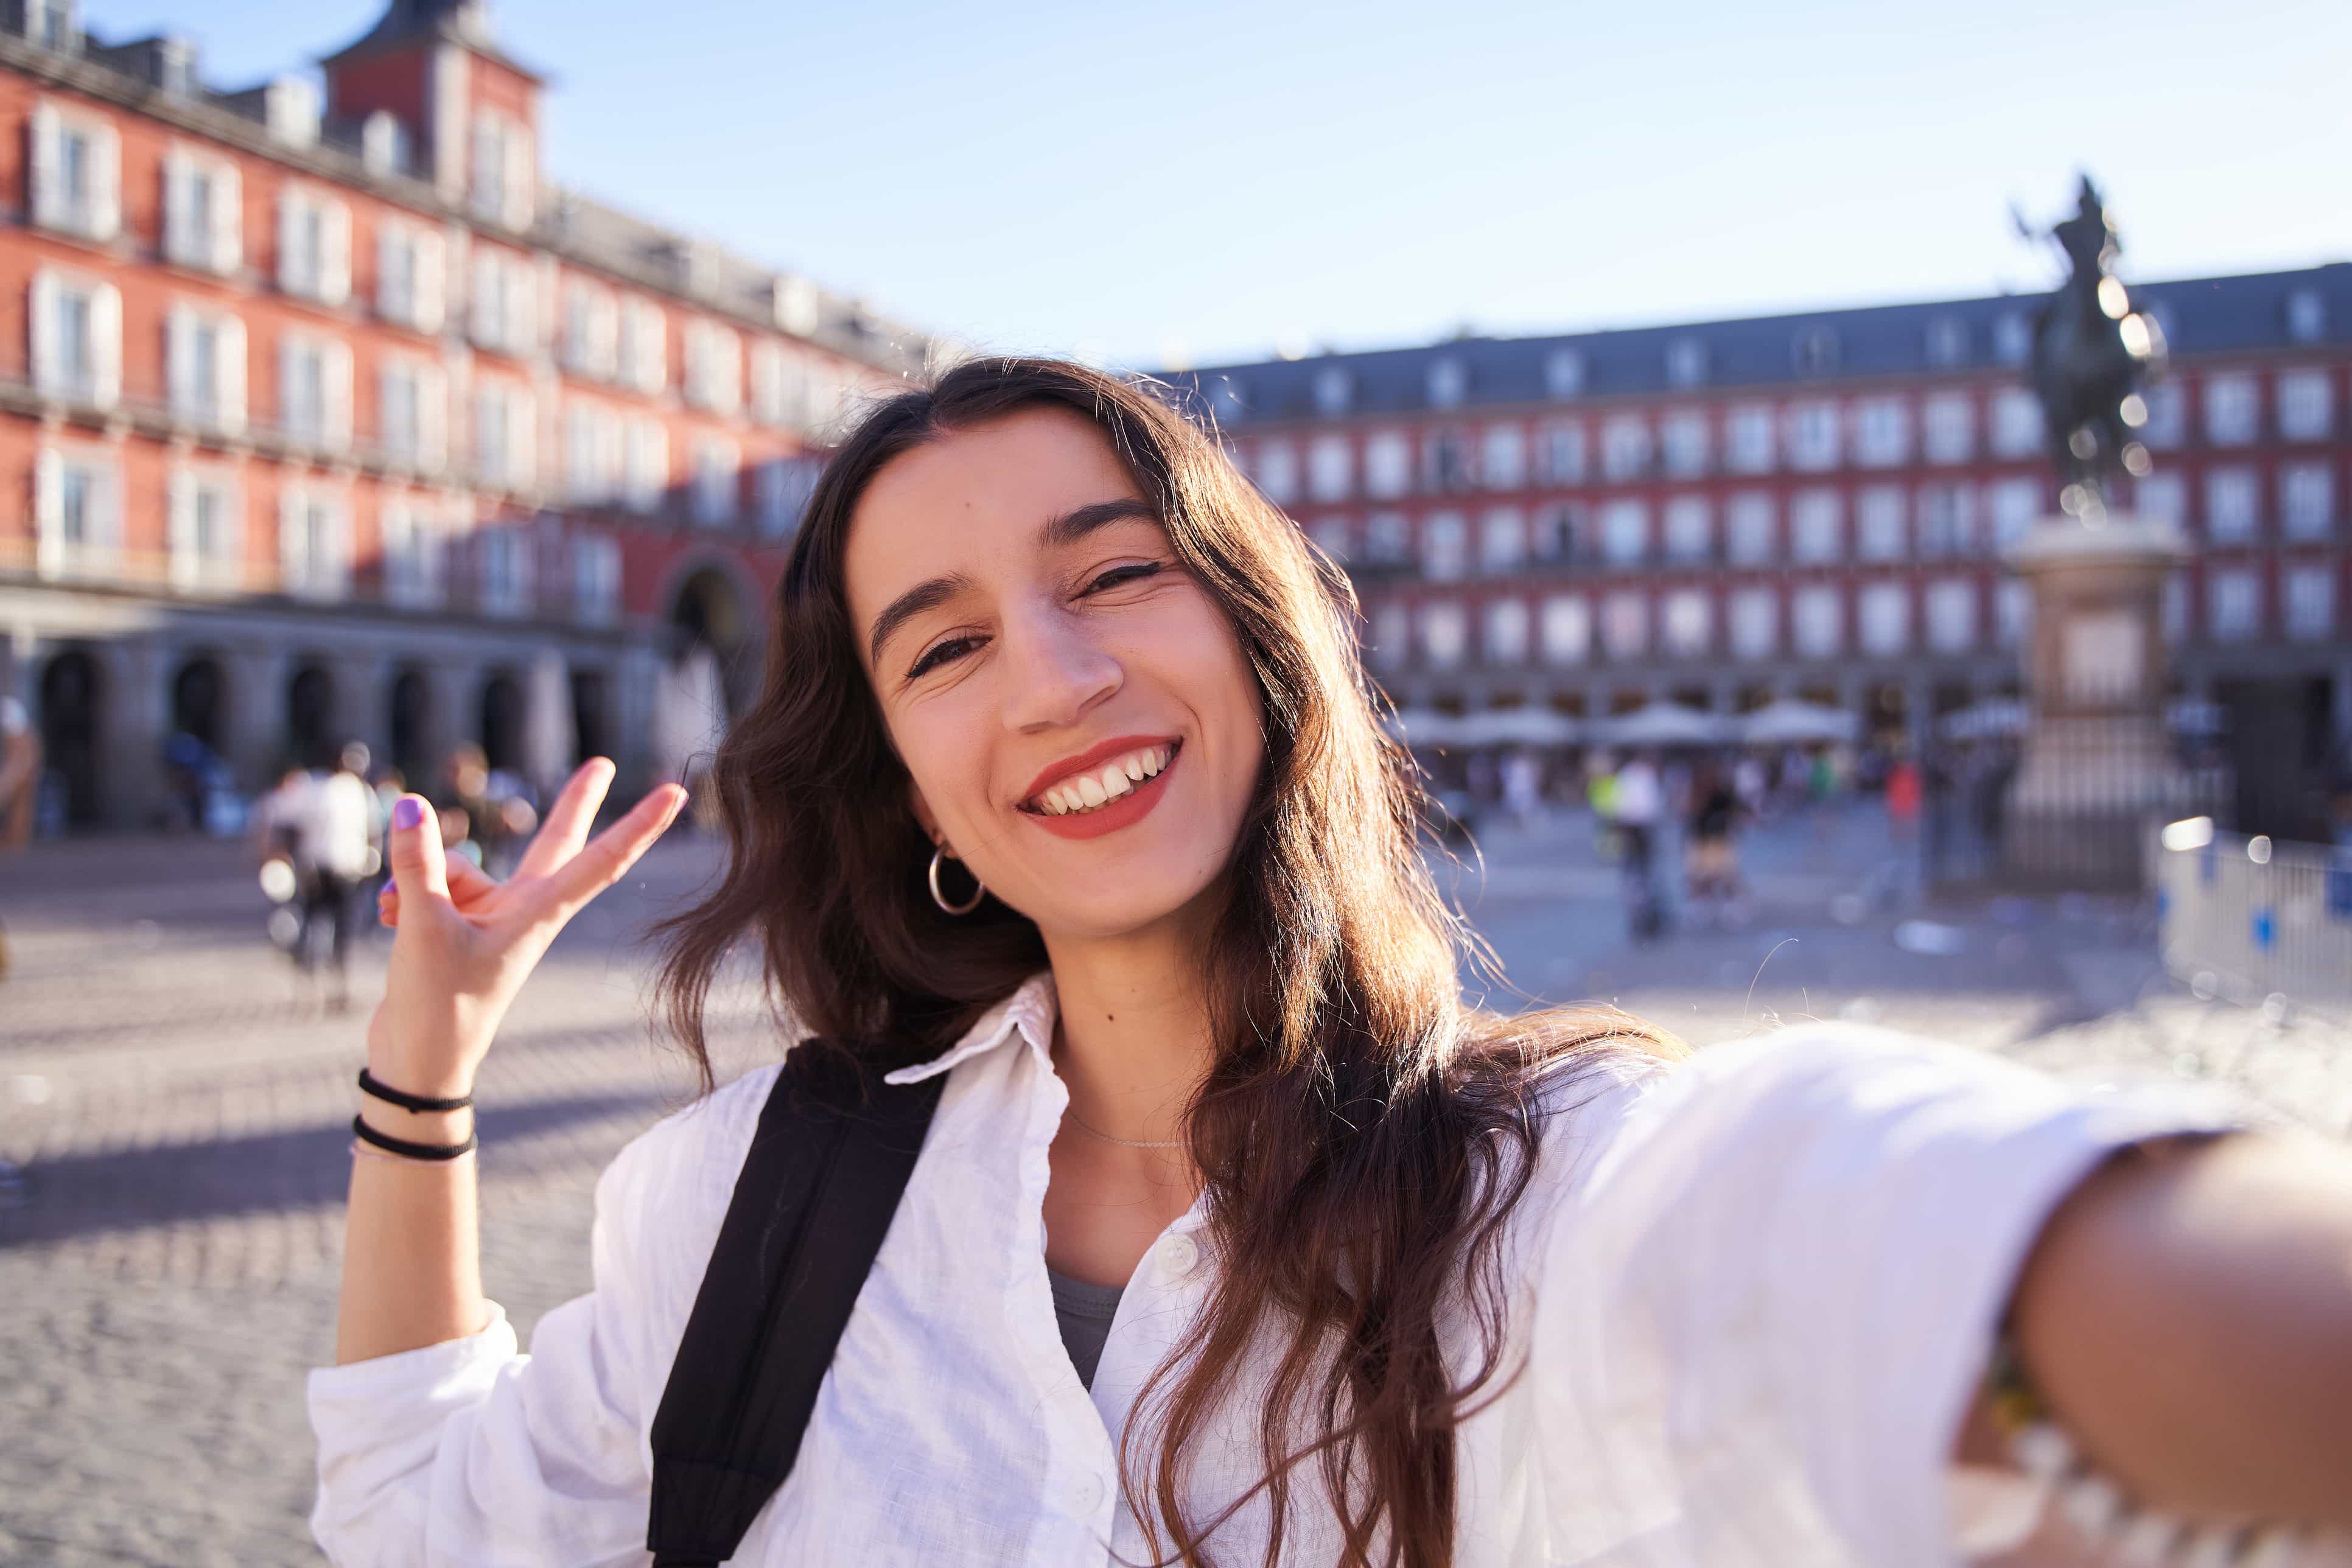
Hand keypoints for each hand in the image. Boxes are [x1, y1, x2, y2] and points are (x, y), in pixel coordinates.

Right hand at [367, 759, 686, 1098]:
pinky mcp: (460, 927)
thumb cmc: (436, 1004)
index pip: (601, 859)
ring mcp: (493, 918)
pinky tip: (385, 918)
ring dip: (417, 881)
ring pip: (455, 868)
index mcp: (540, 913)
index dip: (637, 824)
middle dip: (575, 803)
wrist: (418, 1063)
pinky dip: (406, 898)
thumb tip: (413, 807)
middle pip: (553, 843)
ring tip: (394, 916)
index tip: (676, 792)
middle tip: (604, 765)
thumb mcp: (424, 927)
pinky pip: (432, 889)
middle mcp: (524, 910)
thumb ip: (419, 864)